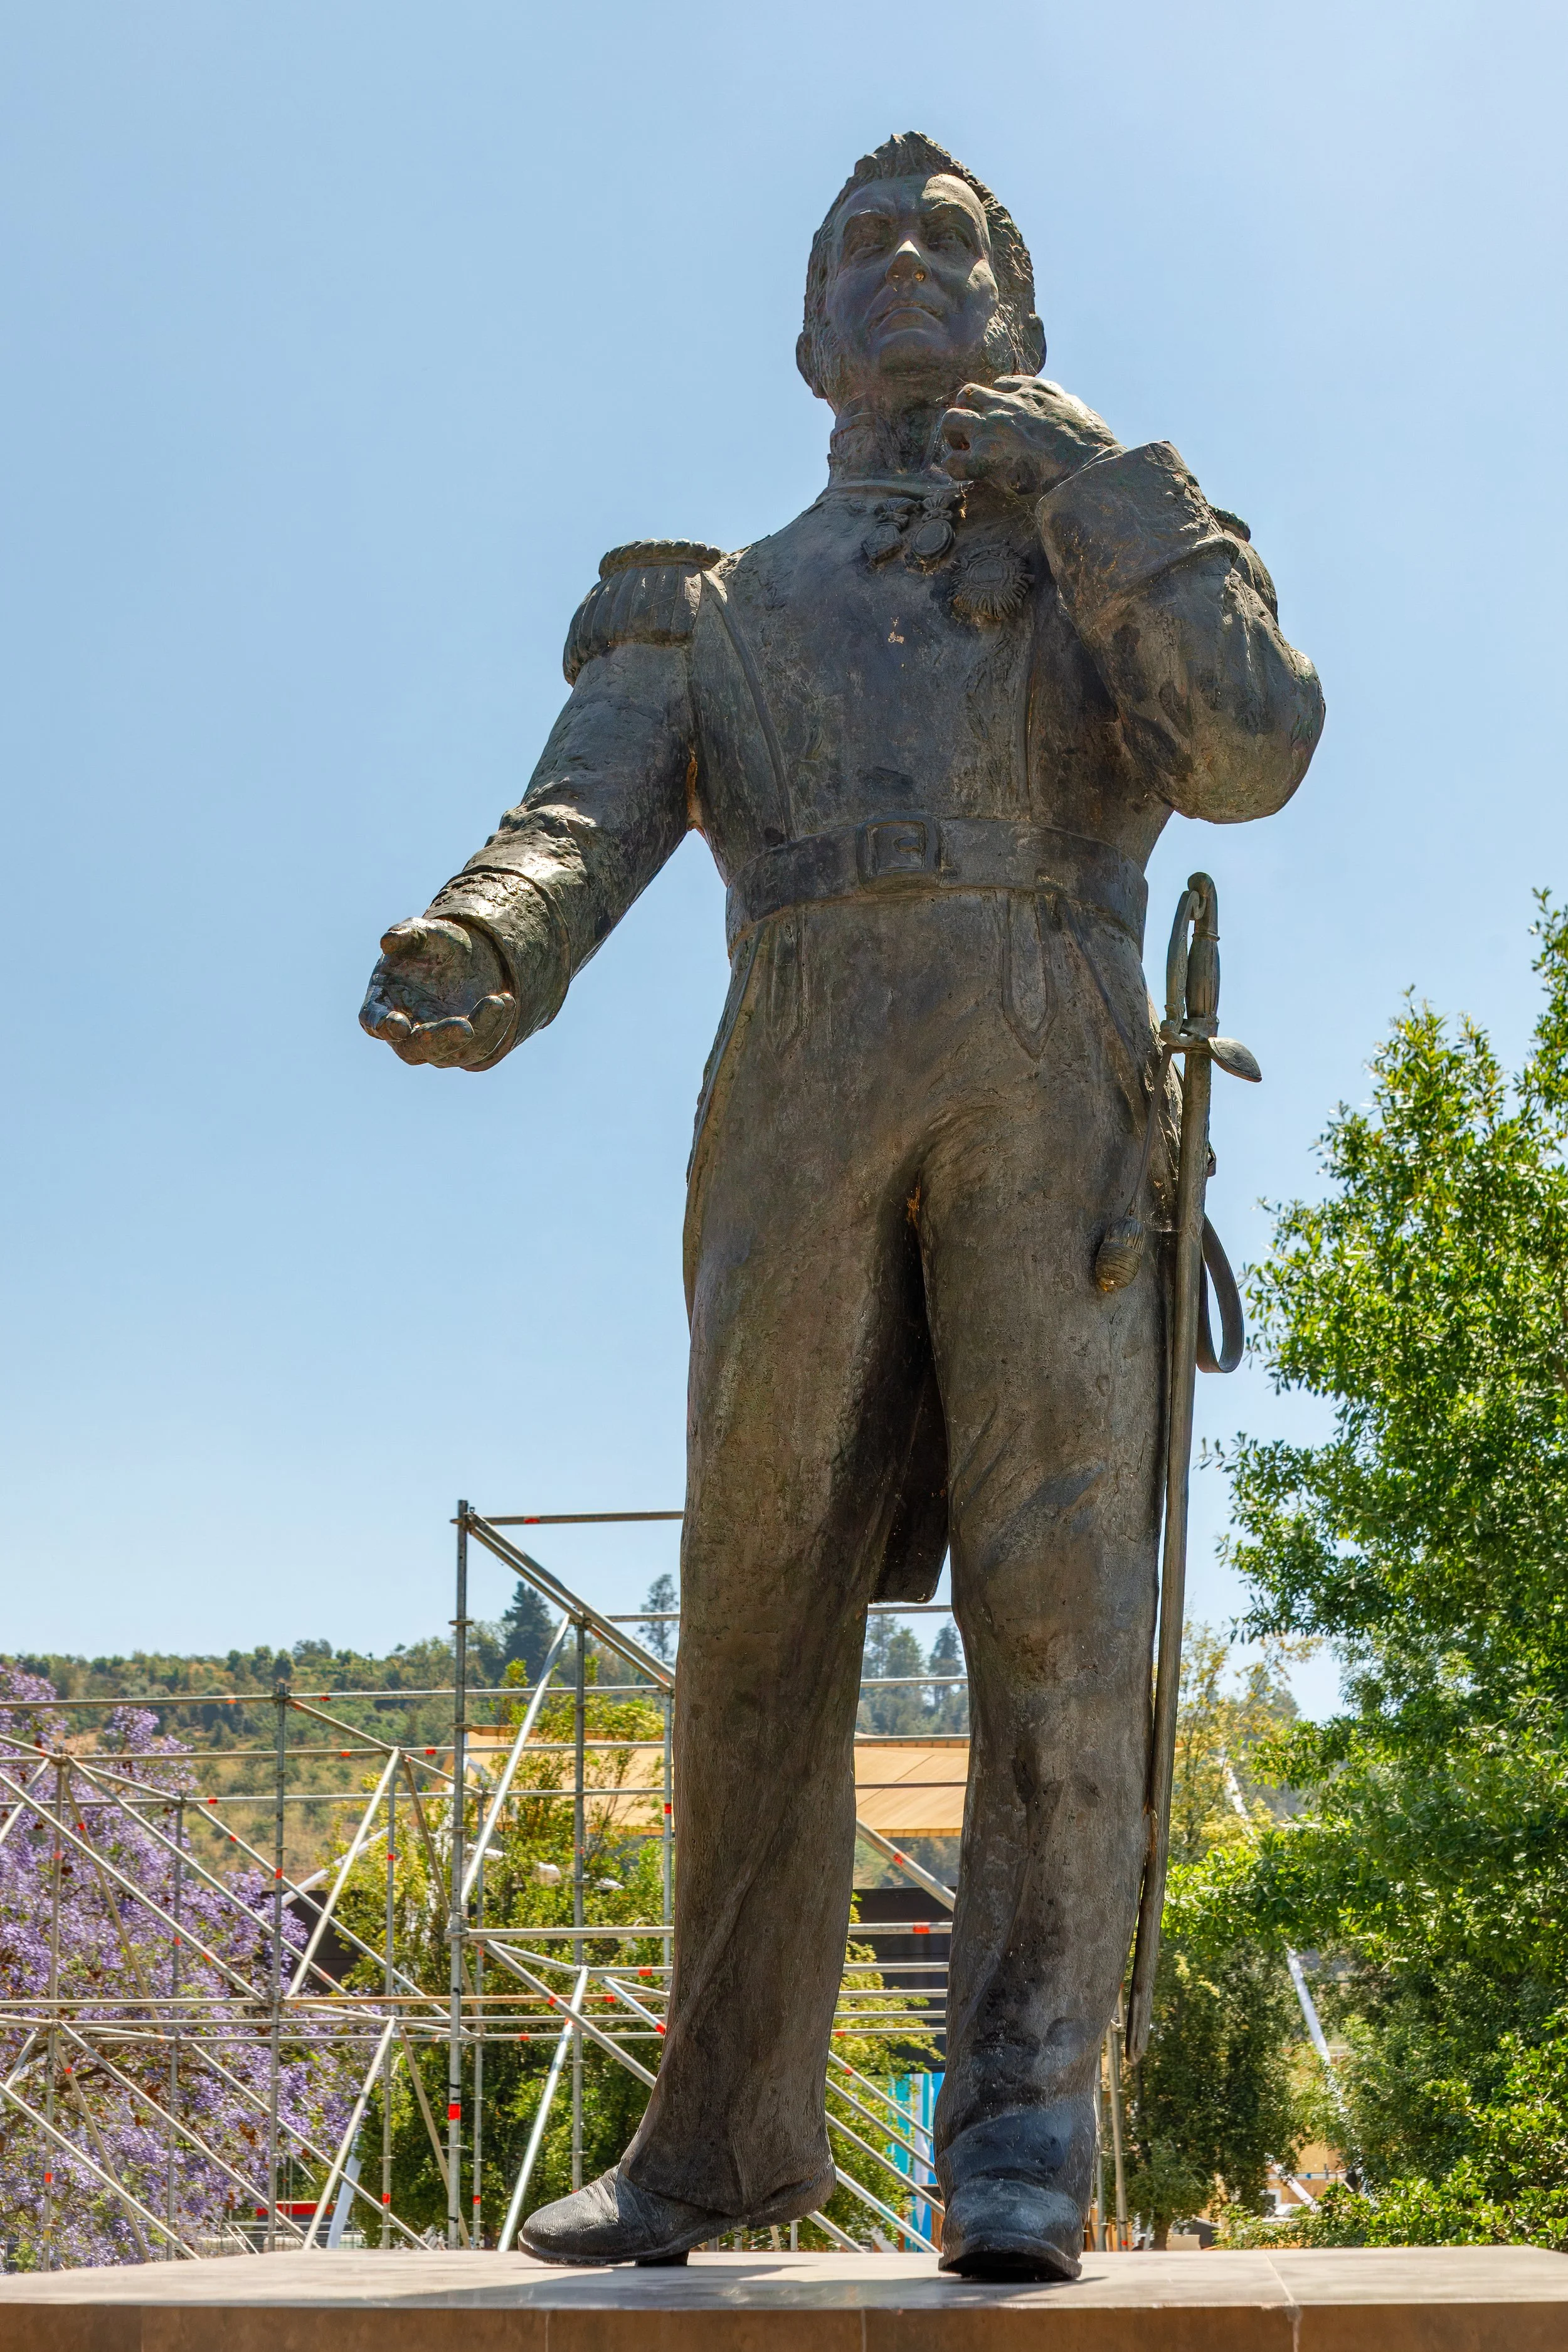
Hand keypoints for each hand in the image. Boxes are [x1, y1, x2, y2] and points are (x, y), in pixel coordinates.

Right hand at [359, 917, 515, 1067]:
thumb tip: (388, 940)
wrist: (465, 956)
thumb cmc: (432, 946)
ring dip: (478, 1031)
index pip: (373, 1022)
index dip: (382, 1025)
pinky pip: (478, 1048)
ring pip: (452, 1054)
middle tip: (465, 1027)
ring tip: (498, 1001)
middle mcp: (405, 1031)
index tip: (399, 1024)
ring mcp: (434, 1043)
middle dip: (439, 1041)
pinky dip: (495, 1027)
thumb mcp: (423, 933)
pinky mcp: (462, 1047)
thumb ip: (405, 934)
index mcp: (382, 1004)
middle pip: (414, 1050)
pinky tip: (507, 1001)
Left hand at [939, 376, 1120, 499]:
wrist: (1086, 466)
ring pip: (950, 419)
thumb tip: (1071, 406)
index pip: (1000, 384)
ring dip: (952, 435)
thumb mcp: (1080, 409)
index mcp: (1031, 390)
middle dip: (966, 411)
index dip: (996, 401)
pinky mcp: (984, 457)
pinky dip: (955, 468)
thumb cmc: (1092, 444)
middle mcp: (1006, 404)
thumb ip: (1066, 403)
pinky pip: (953, 461)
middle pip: (967, 394)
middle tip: (973, 433)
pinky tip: (967, 475)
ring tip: (963, 451)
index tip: (999, 417)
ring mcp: (991, 428)